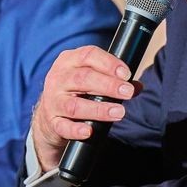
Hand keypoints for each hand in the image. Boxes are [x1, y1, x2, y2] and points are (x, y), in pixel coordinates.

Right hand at [30, 45, 137, 170]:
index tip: (126, 74)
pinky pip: (63, 126)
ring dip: (99, 109)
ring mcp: (53, 101)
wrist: (49, 114)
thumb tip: (137, 86)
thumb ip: (113, 80)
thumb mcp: (91, 79)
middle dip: (108, 85)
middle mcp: (58, 79)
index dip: (108, 63)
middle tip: (127, 92)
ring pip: (74, 105)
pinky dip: (76, 129)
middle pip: (82, 79)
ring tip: (119, 112)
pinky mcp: (52, 122)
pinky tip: (89, 131)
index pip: (88, 55)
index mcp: (68, 61)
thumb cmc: (76, 91)